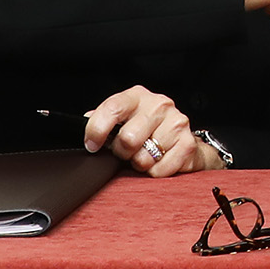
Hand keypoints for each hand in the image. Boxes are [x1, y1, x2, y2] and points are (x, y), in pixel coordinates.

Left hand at [84, 84, 222, 175]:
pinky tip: (158, 161)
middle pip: (128, 139)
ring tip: (144, 155)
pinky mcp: (188, 143)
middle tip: (126, 152)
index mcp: (138, 96)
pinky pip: (159, 170)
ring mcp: (176, 122)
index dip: (97, 130)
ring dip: (139, 164)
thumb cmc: (147, 128)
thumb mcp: (125, 117)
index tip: (91, 145)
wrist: (183, 138)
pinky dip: (155, 172)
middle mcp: (159, 105)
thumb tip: (82, 123)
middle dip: (122, 152)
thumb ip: (104, 118)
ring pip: (143, 158)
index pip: (113, 108)